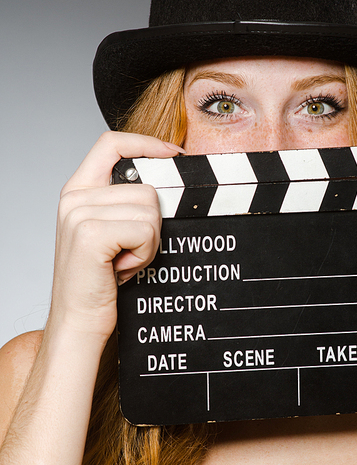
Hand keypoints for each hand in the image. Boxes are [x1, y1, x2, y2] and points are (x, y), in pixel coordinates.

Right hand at [48, 131, 180, 343]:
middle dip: (152, 224)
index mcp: (78, 190)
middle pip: (146, 187)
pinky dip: (145, 253)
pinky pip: (146, 230)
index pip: (111, 143)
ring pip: (150, 209)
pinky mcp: (90, 234)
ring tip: (125, 260)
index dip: (146, 143)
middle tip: (131, 251)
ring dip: (150, 242)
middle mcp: (75, 197)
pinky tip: (123, 268)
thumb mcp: (110, 232)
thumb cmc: (101, 280)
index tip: (174, 154)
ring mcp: (79, 213)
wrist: (79, 321)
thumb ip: (125, 202)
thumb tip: (167, 179)